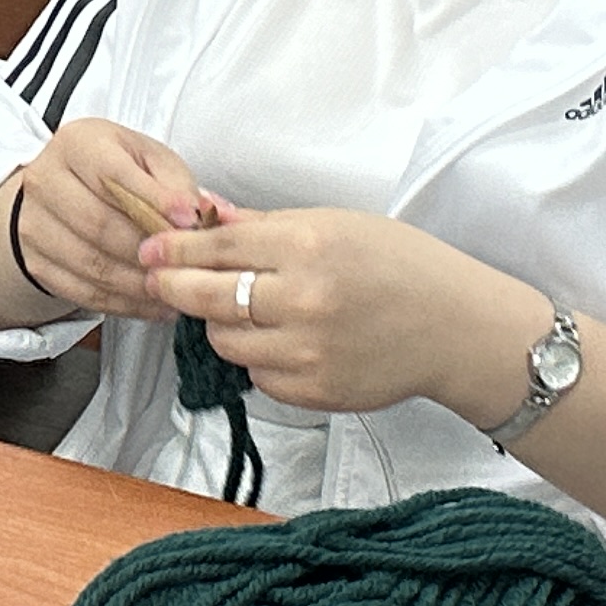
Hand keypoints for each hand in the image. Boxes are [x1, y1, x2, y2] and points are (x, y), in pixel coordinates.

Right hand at [8, 119, 215, 320]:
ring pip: (91, 263)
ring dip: (138, 284)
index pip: (114, 175)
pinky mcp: (35, 261)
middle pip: (99, 224)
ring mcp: (33, 224)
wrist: (63, 190)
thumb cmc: (116, 170)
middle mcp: (46, 181)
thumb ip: (179, 185)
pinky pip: (81, 291)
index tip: (190, 222)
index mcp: (78, 144)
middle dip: (148, 250)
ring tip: (175, 289)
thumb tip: (210, 213)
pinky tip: (151, 304)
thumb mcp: (150, 161)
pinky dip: (122, 303)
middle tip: (185, 265)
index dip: (154, 202)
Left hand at [140, 204, 538, 424]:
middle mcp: (303, 299)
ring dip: (219, 324)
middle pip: (206, 296)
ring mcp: (306, 350)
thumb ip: (267, 226)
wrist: (455, 327)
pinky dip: (257, 357)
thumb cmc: (403, 266)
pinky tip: (280, 339)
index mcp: (309, 246)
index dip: (174, 247)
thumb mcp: (338, 224)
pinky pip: (258, 374)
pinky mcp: (312, 391)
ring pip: (224, 340)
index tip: (151, 248)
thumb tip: (207, 214)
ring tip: (239, 309)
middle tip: (161, 279)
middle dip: (173, 285)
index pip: (217, 246)